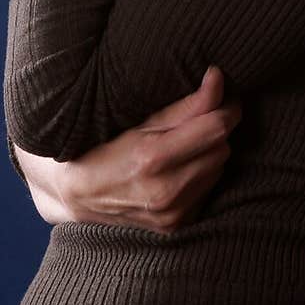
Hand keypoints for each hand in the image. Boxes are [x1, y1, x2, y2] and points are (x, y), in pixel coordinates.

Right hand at [52, 67, 241, 234]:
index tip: (222, 89)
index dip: (227, 104)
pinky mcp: (176, 226)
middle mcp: (166, 191)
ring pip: (218, 168)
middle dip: (215, 127)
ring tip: (183, 142)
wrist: (77, 196)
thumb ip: (184, 105)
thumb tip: (218, 78)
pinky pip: (207, 189)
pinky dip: (201, 174)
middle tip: (198, 115)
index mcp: (153, 158)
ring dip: (209, 151)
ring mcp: (172, 213)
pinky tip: (179, 167)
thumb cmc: (103, 148)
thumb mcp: (138, 120)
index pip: (217, 127)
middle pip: (222, 146)